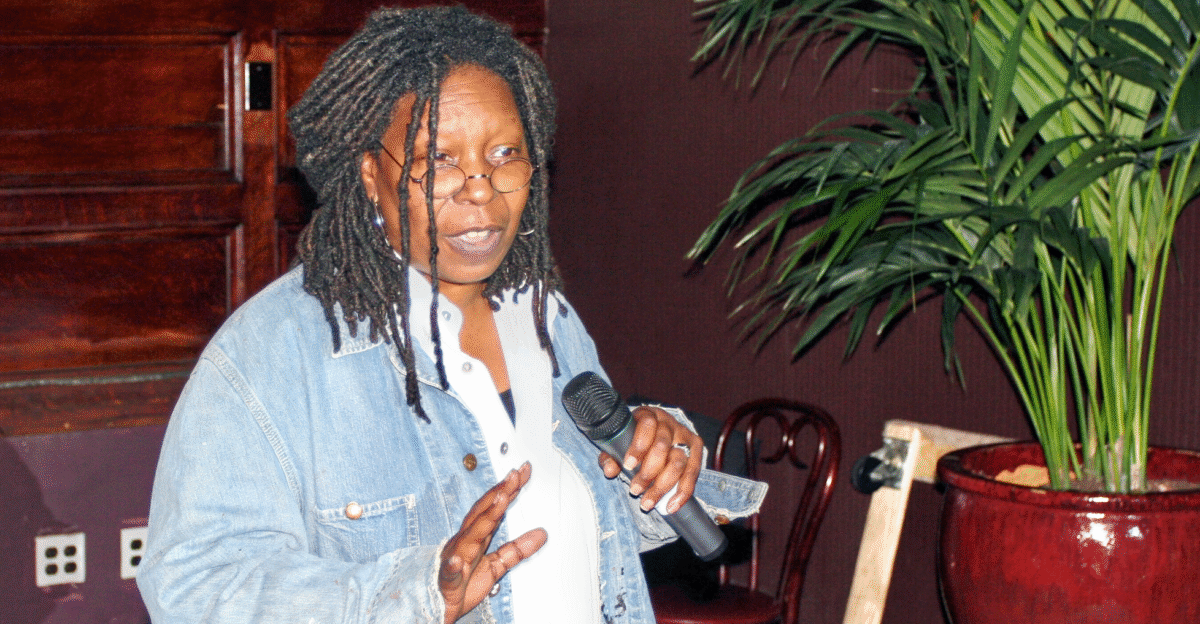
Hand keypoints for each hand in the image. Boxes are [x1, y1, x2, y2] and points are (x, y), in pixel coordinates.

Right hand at [439, 462, 545, 623]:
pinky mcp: (447, 581)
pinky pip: (449, 572)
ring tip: (500, 499)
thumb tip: (541, 534)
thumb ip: (516, 550)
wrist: (434, 606)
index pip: (493, 507)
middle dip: (500, 492)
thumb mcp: (495, 566)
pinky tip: (457, 560)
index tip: (524, 471)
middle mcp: (465, 541)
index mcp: (476, 536)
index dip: (508, 488)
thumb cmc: (460, 584)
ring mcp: (455, 558)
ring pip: (470, 535)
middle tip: (516, 474)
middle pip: (483, 512)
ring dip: (485, 517)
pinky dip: (453, 566)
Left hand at [598, 406, 702, 514]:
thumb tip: (610, 471)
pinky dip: (683, 491)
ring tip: (647, 502)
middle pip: (663, 446)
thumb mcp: (618, 444)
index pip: (647, 425)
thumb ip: (611, 456)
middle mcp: (669, 423)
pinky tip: (671, 505)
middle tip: (634, 490)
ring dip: (662, 486)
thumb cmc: (632, 440)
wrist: (654, 435)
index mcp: (648, 415)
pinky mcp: (695, 448)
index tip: (628, 465)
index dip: (639, 447)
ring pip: (679, 461)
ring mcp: (684, 435)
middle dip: (648, 472)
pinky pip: (694, 472)